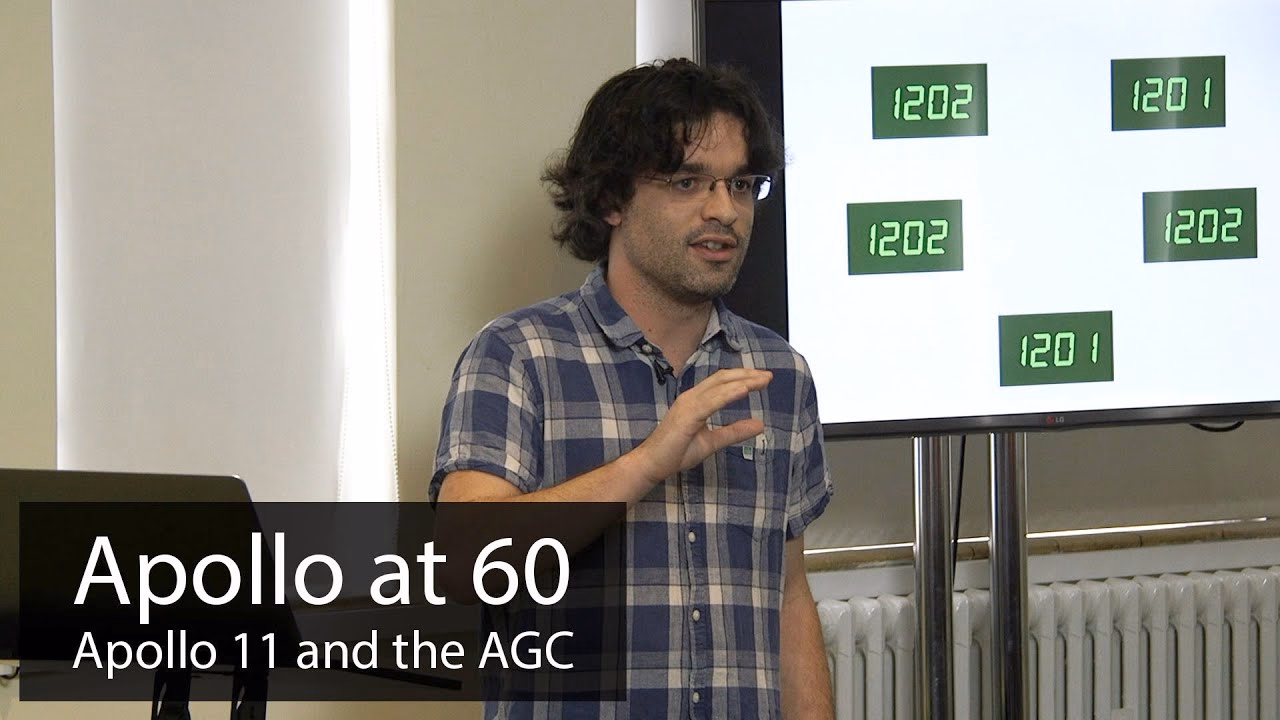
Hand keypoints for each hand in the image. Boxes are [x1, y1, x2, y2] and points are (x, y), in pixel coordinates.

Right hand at [629, 368, 771, 484]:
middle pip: (722, 378)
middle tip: (769, 376)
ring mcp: (688, 404)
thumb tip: (759, 425)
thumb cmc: (677, 452)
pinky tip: (744, 390)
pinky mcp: (687, 416)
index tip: (763, 378)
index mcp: (696, 400)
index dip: (743, 377)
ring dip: (742, 381)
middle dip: (747, 374)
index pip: (722, 382)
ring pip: (719, 386)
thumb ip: (734, 432)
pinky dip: (729, 394)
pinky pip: (711, 401)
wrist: (652, 464)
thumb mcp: (712, 441)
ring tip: (762, 380)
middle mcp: (691, 397)